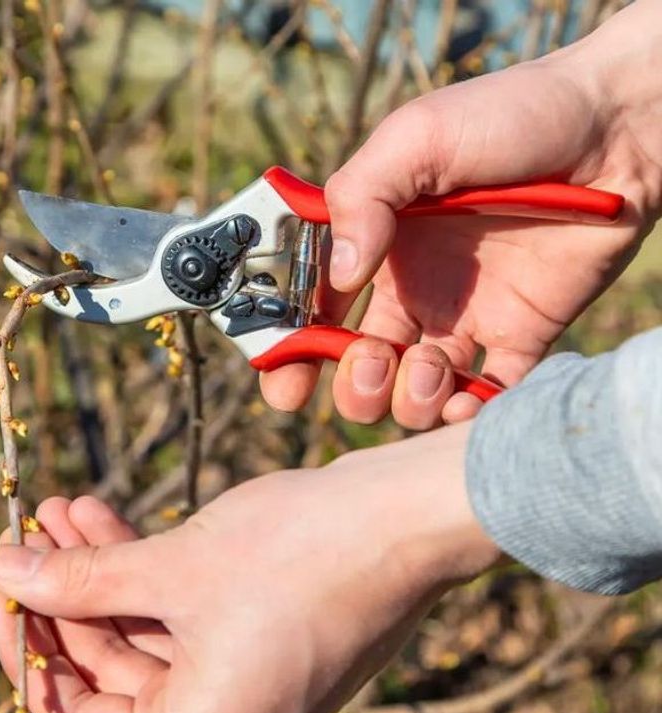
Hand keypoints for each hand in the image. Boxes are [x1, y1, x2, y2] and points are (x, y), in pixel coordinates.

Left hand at [0, 422, 499, 712]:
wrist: (407, 516)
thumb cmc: (302, 548)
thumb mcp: (173, 565)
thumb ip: (79, 578)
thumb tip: (1, 574)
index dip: (29, 651)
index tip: (2, 590)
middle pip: (116, 671)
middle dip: (68, 595)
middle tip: (32, 534)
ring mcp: (258, 687)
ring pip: (153, 635)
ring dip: (107, 573)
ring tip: (66, 511)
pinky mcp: (273, 643)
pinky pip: (191, 618)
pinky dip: (151, 573)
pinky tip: (109, 520)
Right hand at [261, 0, 661, 429]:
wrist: (616, 129)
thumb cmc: (510, 116)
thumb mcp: (417, 138)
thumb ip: (363, 198)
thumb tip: (341, 274)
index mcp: (378, 248)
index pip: (318, 311)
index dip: (293, 350)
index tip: (282, 378)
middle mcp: (415, 290)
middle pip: (362, 367)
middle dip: (353, 385)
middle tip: (370, 365)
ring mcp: (465, 317)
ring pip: (414, 392)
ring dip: (407, 398)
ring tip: (430, 366)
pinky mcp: (520, 334)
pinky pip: (483, 395)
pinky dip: (466, 411)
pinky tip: (465, 392)